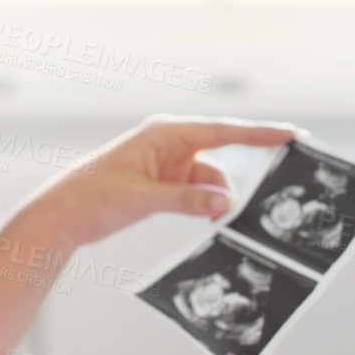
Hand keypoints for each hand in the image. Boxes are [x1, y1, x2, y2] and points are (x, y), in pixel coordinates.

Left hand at [11, 113, 301, 250]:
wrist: (61, 214)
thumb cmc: (92, 196)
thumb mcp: (142, 200)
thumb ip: (186, 200)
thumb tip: (224, 205)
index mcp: (165, 134)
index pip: (223, 131)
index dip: (260, 134)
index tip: (292, 134)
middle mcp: (170, 144)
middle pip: (221, 157)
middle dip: (238, 180)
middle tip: (266, 198)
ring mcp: (168, 164)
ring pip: (211, 181)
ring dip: (218, 201)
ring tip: (225, 224)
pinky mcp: (163, 183)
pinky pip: (198, 192)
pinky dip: (206, 206)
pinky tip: (213, 223)